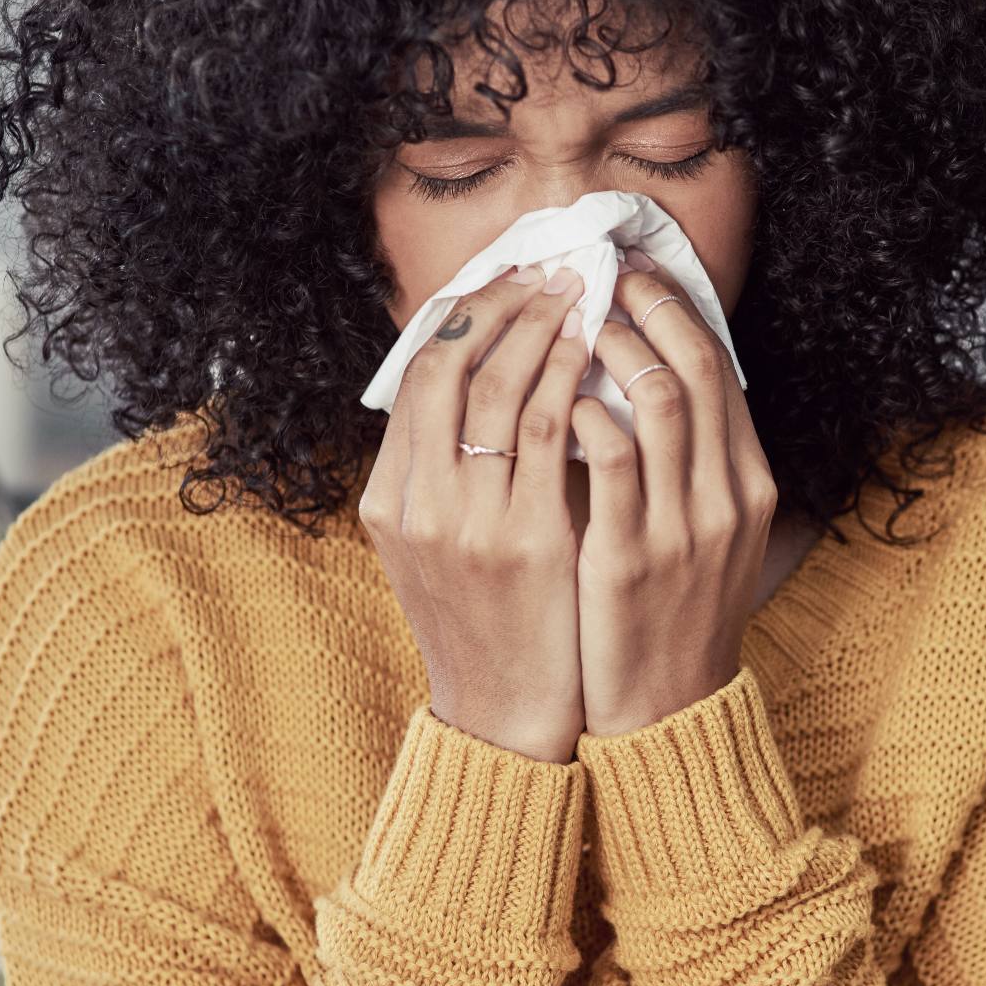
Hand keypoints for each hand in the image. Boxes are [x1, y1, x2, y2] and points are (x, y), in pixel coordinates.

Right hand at [356, 263, 593, 762]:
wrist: (504, 718)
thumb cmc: (487, 624)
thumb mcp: (439, 547)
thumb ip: (445, 474)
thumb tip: (480, 384)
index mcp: (390, 499)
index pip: (416, 375)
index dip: (464, 314)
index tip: (509, 279)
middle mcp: (417, 504)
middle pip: (446, 366)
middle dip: (501, 304)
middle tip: (551, 267)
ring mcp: (464, 522)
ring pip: (494, 387)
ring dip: (540, 327)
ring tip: (580, 291)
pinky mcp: (522, 541)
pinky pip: (543, 432)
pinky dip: (566, 379)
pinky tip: (594, 352)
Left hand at [567, 252, 780, 736]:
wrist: (666, 710)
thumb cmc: (669, 612)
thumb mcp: (704, 532)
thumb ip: (689, 464)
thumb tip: (648, 380)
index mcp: (747, 483)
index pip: (721, 367)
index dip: (677, 307)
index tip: (634, 269)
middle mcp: (726, 496)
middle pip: (698, 366)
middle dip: (645, 306)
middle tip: (597, 271)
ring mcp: (684, 527)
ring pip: (660, 400)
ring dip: (611, 347)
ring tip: (570, 321)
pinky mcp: (630, 559)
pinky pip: (610, 462)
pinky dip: (583, 415)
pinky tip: (552, 401)